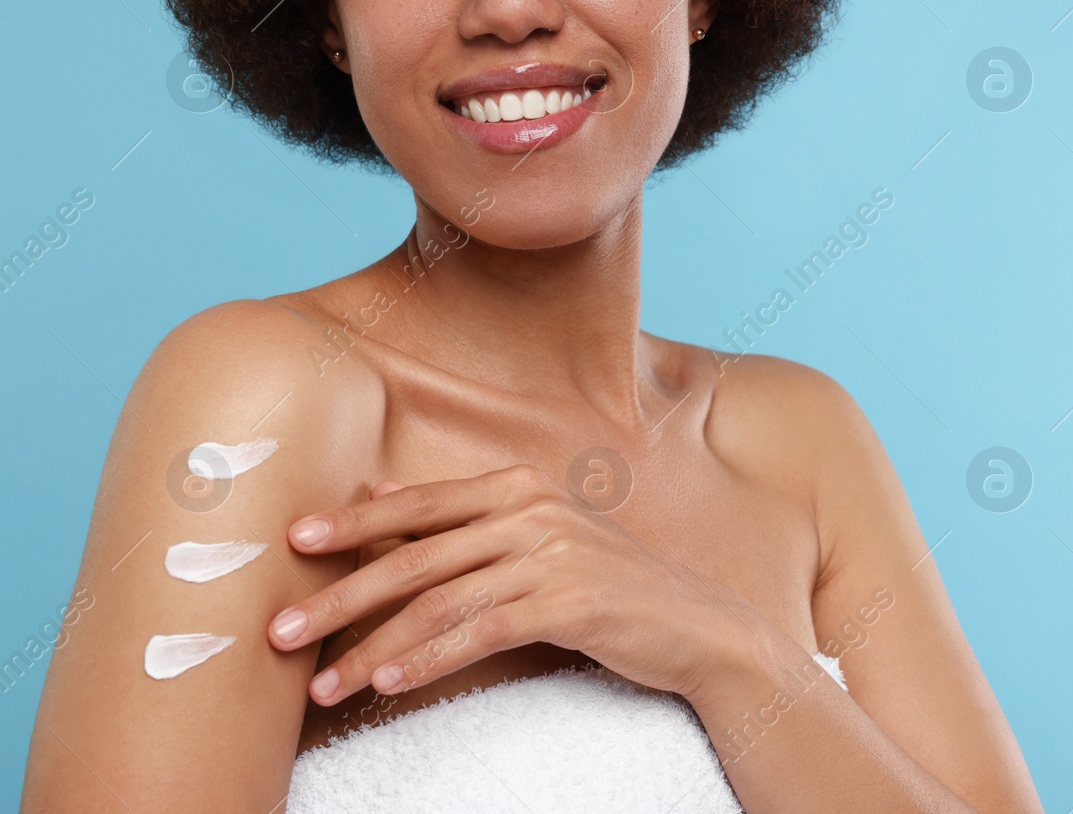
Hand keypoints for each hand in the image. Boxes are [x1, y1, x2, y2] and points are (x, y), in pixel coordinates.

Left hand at [265, 463, 763, 707]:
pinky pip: (482, 632)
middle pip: (415, 556)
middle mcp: (533, 511)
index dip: (352, 522)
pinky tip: (390, 683)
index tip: (292, 541)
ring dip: (372, 647)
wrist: (694, 622)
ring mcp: (553, 555)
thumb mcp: (537, 533)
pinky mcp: (571, 602)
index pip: (418, 502)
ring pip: (439, 602)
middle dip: (340, 596)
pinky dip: (429, 659)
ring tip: (324, 685)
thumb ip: (461, 513)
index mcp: (518, 486)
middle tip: (280, 631)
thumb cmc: (606, 581)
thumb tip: (379, 488)